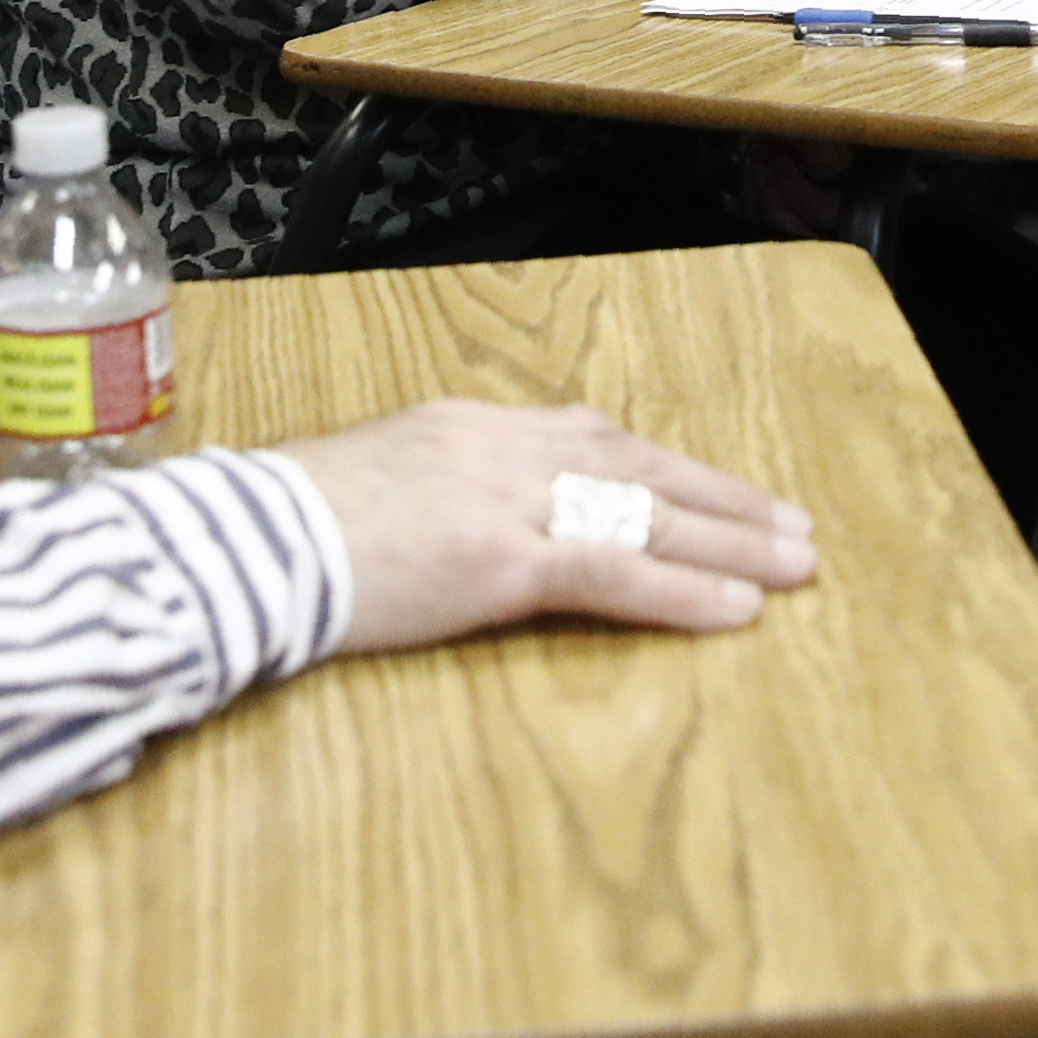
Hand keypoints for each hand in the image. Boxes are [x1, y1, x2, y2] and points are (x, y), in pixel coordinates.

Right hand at [276, 397, 817, 655]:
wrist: (242, 542)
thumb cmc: (284, 527)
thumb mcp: (371, 484)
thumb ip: (434, 492)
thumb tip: (460, 522)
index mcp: (469, 426)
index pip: (590, 436)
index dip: (662, 464)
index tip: (712, 485)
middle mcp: (501, 448)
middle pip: (637, 466)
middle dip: (721, 497)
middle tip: (791, 525)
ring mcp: (503, 501)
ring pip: (644, 515)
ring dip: (729, 543)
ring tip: (795, 566)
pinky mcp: (498, 561)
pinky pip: (611, 574)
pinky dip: (681, 592)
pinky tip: (735, 611)